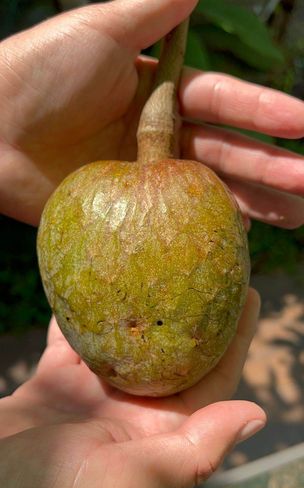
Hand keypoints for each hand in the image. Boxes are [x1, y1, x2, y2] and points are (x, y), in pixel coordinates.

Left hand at [0, 0, 302, 226]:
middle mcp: (157, 135)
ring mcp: (142, 177)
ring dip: (252, 202)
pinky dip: (205, 227)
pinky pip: (172, 220)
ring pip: (207, 189)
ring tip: (295, 217)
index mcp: (158, 91)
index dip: (263, 112)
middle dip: (270, 166)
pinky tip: (239, 237)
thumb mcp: (101, 27)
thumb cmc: (38, 71)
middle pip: (225, 151)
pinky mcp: (124, 210)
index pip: (222, 102)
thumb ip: (156, 8)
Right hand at [0, 289, 265, 487]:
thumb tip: (259, 415)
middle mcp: (131, 414)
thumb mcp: (122, 486)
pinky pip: (77, 337)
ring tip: (161, 266)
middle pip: (177, 353)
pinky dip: (85, 311)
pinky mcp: (57, 383)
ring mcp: (92, 396)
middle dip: (196, 312)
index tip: (250, 294)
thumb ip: (189, 456)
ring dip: (146, 305)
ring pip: (130, 341)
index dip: (236, 339)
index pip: (211, 382)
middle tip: (208, 266)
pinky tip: (96, 281)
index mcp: (156, 437)